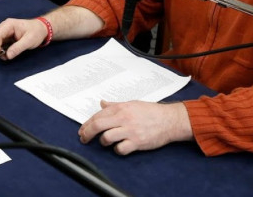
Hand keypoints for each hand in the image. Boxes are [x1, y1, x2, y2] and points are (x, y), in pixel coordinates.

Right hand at [0, 18, 47, 59]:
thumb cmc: (36, 32)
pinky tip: (8, 53)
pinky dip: (0, 50)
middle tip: (5, 57)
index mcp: (8, 25)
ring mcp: (3, 32)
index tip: (0, 55)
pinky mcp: (5, 37)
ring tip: (7, 56)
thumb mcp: (30, 40)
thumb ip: (18, 48)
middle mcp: (3, 27)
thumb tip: (7, 55)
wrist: (40, 29)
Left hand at [78, 100, 192, 154]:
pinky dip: (117, 150)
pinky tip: (119, 147)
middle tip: (83, 139)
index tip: (82, 130)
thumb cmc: (151, 111)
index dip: (87, 124)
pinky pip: (120, 149)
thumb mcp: (132, 104)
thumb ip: (115, 105)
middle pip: (98, 126)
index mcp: (121, 108)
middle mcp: (123, 118)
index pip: (97, 116)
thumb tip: (102, 103)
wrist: (170, 120)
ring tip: (105, 142)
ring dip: (103, 142)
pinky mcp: (137, 142)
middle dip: (87, 133)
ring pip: (106, 137)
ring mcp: (130, 131)